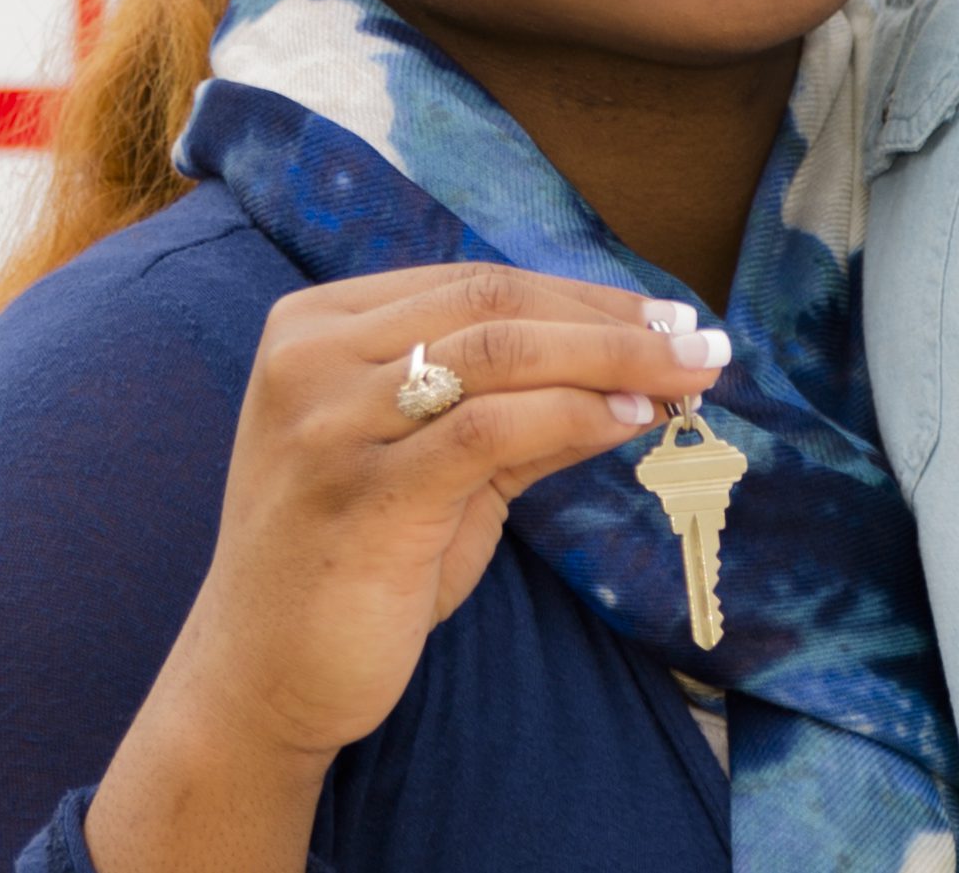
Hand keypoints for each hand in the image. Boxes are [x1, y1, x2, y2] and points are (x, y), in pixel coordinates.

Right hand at [85, 265, 728, 872]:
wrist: (260, 678)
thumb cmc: (352, 565)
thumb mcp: (433, 469)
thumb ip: (516, 412)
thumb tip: (635, 378)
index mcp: (316, 326)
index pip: (472, 280)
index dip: (580, 293)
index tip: (664, 316)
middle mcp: (311, 356)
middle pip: (491, 301)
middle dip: (609, 318)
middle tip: (698, 340)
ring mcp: (327, 421)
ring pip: (498, 350)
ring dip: (610, 358)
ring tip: (685, 377)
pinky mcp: (361, 493)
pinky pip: (488, 431)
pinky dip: (571, 415)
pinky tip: (628, 424)